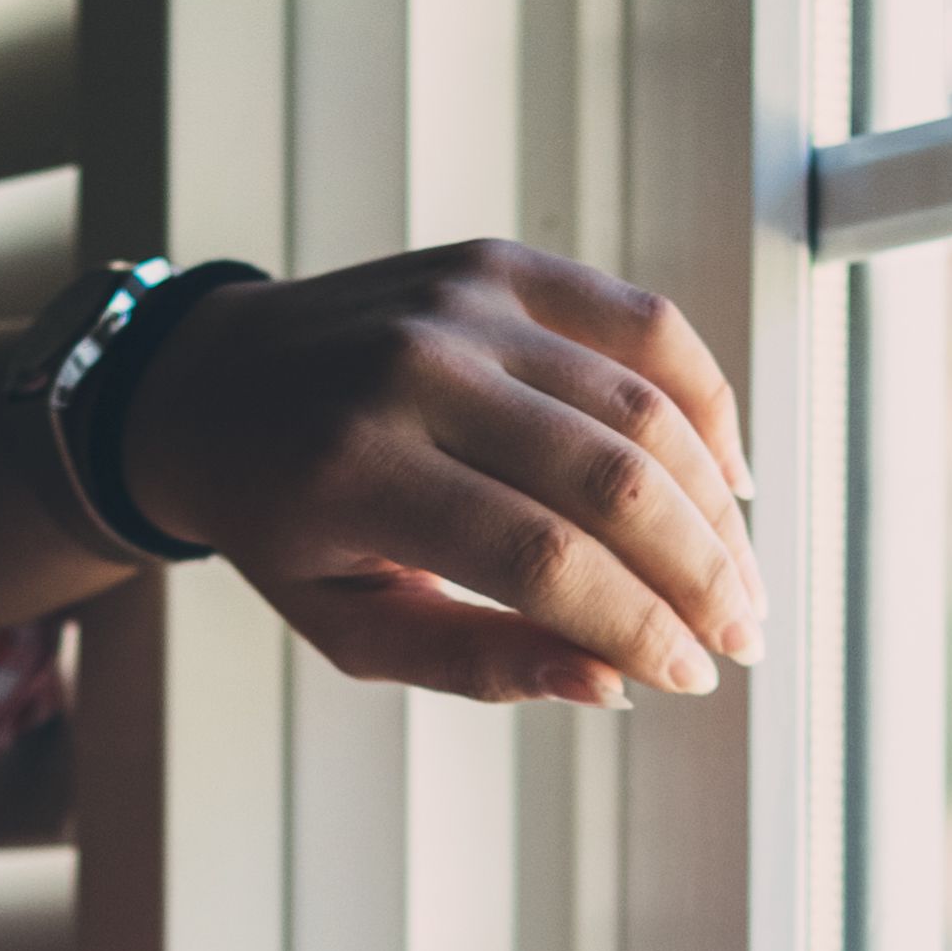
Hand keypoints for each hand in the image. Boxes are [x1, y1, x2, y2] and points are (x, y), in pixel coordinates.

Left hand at [117, 241, 760, 708]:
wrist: (208, 381)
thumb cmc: (284, 525)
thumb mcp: (347, 626)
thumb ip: (473, 662)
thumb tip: (610, 685)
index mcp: (355, 471)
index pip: (540, 559)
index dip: (637, 625)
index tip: (690, 678)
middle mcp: (414, 369)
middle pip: (608, 480)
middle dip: (699, 572)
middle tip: (743, 637)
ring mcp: (462, 303)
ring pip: (640, 404)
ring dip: (715, 504)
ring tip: (740, 579)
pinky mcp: (499, 265)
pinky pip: (641, 323)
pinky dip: (705, 400)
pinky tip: (730, 477)